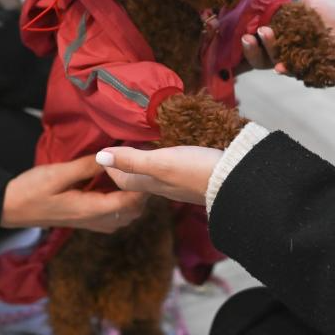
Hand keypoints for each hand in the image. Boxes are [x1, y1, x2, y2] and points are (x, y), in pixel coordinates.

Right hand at [1, 155, 147, 232]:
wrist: (8, 208)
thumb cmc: (30, 189)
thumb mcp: (58, 173)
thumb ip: (86, 167)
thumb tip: (111, 156)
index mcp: (90, 209)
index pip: (129, 203)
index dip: (141, 186)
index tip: (144, 166)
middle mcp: (93, 220)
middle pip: (131, 213)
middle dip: (141, 194)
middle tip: (141, 170)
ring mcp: (88, 224)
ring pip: (122, 218)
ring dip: (132, 200)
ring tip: (131, 177)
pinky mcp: (82, 221)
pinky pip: (111, 218)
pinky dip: (120, 205)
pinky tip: (114, 188)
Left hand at [96, 146, 222, 205]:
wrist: (235, 181)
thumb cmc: (196, 170)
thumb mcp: (160, 162)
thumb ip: (131, 160)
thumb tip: (100, 157)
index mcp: (151, 183)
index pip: (123, 180)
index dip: (111, 168)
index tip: (103, 154)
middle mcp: (164, 186)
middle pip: (138, 179)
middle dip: (126, 167)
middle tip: (118, 151)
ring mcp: (180, 183)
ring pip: (155, 175)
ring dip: (144, 163)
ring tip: (141, 147)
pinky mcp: (195, 177)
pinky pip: (172, 170)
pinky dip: (164, 161)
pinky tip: (171, 151)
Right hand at [240, 0, 334, 76]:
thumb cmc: (334, 17)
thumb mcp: (306, 0)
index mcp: (278, 39)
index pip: (252, 42)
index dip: (235, 41)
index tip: (221, 31)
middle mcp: (284, 56)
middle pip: (258, 58)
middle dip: (249, 48)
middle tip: (246, 36)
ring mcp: (299, 66)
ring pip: (275, 64)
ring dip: (266, 52)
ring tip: (264, 34)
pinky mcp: (317, 74)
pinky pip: (299, 74)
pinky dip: (288, 70)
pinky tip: (280, 67)